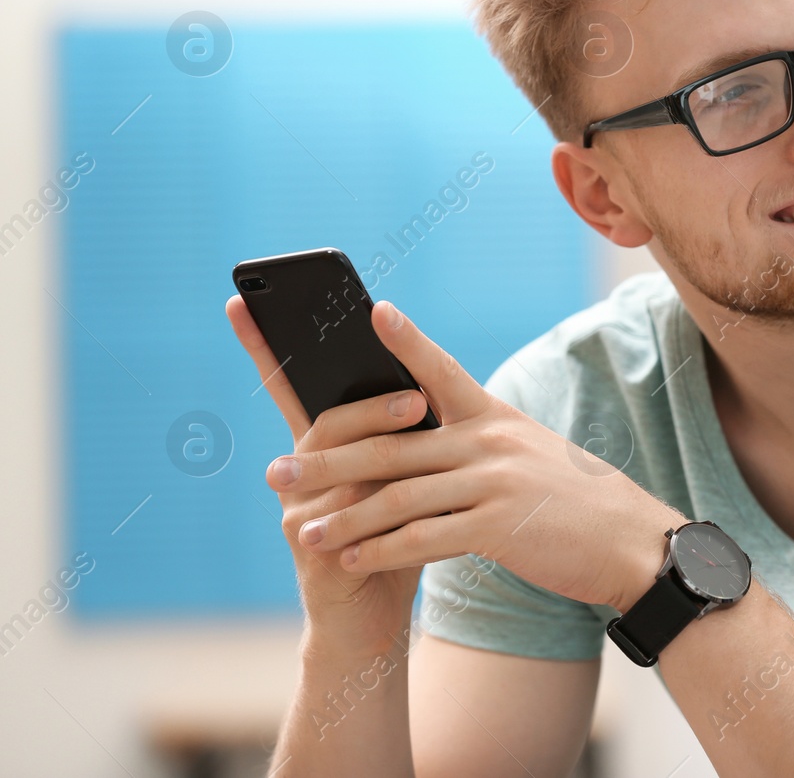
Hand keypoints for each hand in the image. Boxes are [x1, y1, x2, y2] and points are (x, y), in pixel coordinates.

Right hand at [225, 294, 426, 654]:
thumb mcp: (410, 476)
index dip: (263, 345)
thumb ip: (408, 432)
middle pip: (324, 418)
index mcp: (325, 447)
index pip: (292, 387)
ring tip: (416, 412)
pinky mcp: (307, 544)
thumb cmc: (397, 537)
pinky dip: (374, 493)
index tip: (242, 298)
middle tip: (414, 391)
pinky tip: (402, 487)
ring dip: (375, 434)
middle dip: (368, 398)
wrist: (377, 619)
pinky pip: (339, 509)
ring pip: (332, 459)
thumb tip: (427, 375)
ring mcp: (297, 507)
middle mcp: (300, 471)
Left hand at [237, 296, 682, 619]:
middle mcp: (490, 442)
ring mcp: (494, 483)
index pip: (441, 369)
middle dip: (327, 459)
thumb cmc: (574, 500)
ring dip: (345, 517)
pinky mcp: (499, 527)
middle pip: (392, 445)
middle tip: (275, 473)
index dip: (405, 341)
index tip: (372, 310)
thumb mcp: (531, 453)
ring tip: (303, 532)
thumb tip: (423, 441)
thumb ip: (479, 443)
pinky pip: (425, 537)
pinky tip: (352, 560)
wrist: (629, 541)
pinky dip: (382, 550)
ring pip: (399, 496)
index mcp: (494, 417)